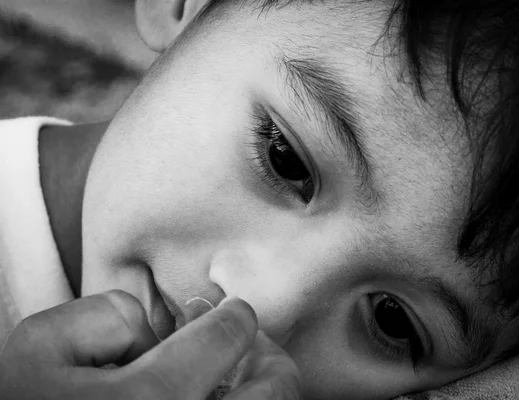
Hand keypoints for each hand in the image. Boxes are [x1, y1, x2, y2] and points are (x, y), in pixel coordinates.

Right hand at [0, 290, 300, 399]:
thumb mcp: (43, 346)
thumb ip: (107, 314)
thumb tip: (157, 330)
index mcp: (152, 399)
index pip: (228, 335)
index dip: (233, 316)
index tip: (234, 314)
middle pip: (277, 391)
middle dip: (269, 360)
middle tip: (257, 349)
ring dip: (258, 393)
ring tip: (233, 382)